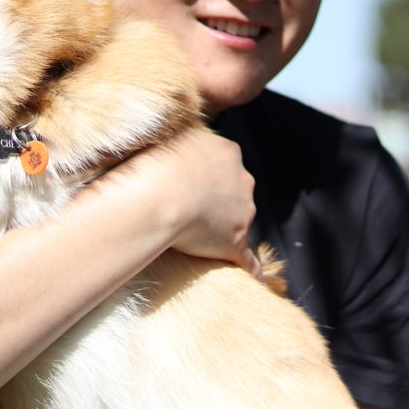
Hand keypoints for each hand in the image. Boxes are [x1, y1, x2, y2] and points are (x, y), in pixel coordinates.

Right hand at [100, 127, 258, 275]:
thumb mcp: (167, 135)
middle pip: (235, 190)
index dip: (204, 173)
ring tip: (196, 239)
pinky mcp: (235, 242)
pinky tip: (255, 283)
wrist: (158, 194)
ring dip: (224, 229)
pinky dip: (252, 270)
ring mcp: (242, 212)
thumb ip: (175, 138)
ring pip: (239, 220)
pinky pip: (249, 260)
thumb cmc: (152, 163)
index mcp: (226, 151)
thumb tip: (159, 124)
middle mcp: (242, 179)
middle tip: (187, 209)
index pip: (222, 162)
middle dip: (218, 199)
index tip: (186, 181)